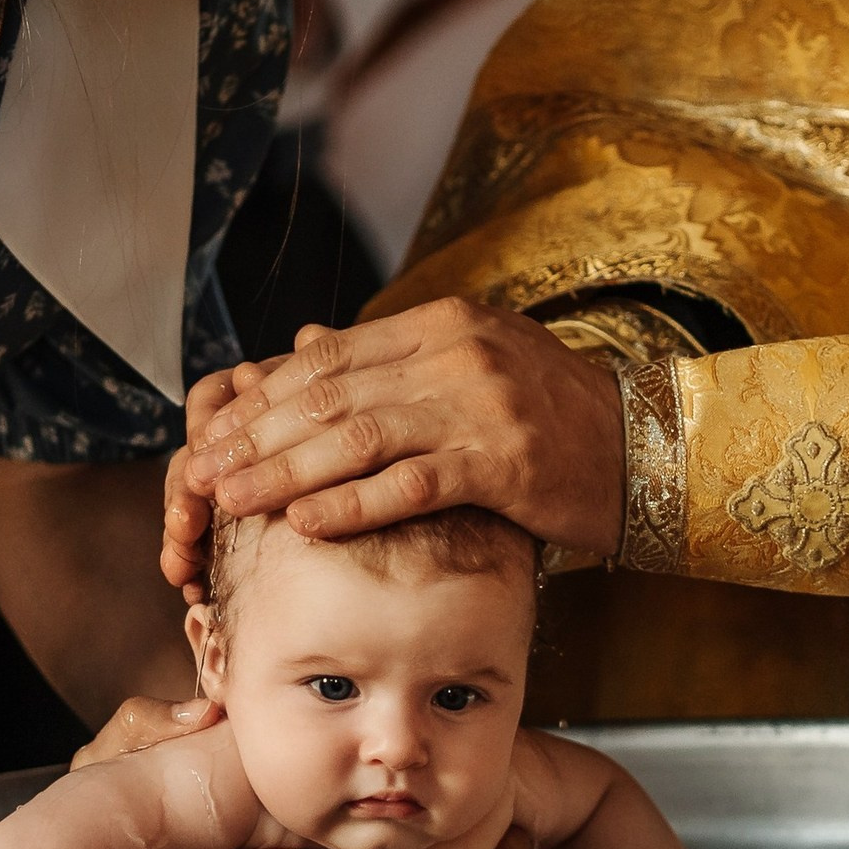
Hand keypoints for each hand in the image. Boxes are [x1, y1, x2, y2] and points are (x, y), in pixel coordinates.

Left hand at [165, 298, 625, 588]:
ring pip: (359, 439)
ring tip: (231, 499)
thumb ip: (390, 358)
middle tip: (203, 470)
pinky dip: (352, 505)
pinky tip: (305, 523)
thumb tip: (305, 343)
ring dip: (286, 472)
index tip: (216, 430)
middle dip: (257, 436)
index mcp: (441, 325)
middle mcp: (455, 355)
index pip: (328, 359)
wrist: (645, 448)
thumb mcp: (471, 366)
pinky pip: (411, 485)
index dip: (263, 397)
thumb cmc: (550, 415)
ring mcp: (481, 406)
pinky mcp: (504, 463)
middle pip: (330, 397)